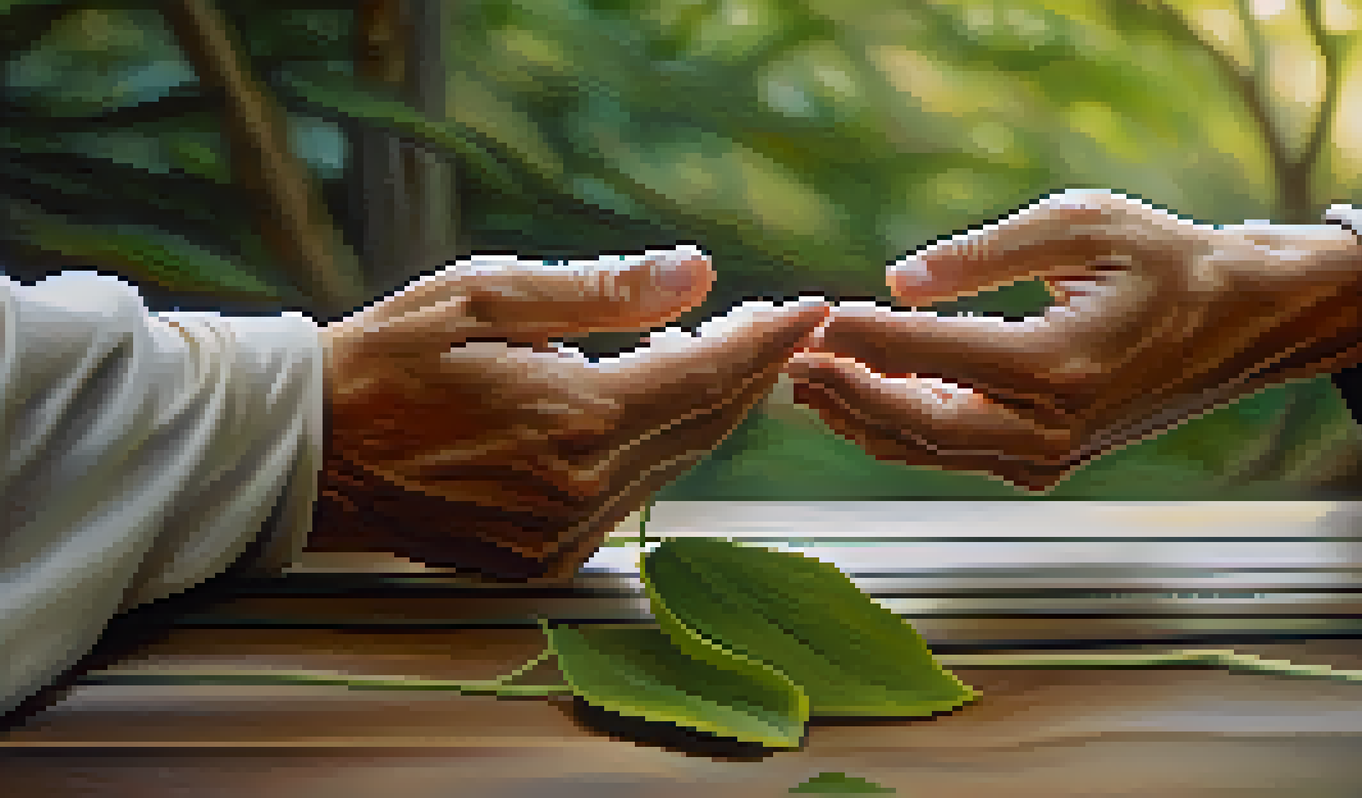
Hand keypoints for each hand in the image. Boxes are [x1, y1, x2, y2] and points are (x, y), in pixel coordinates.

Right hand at [311, 246, 828, 580]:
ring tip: (714, 356)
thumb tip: (699, 273)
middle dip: (747, 373)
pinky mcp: (543, 562)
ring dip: (704, 413)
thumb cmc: (390, 358)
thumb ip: (601, 291)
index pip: (705, 377)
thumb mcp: (488, 294)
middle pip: (704, 427)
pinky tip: (646, 411)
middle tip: (771, 326)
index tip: (807, 308)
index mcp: (572, 419)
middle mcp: (580, 491)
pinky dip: (654, 453)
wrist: (309, 453)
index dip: (765, 341)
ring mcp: (563, 537)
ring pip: (673, 466)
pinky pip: (630, 500)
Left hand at [787, 191, 1361, 491]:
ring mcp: (1048, 460)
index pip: (930, 357)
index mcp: (1058, 369)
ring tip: (805, 380)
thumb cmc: (1163, 261)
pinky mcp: (1045, 466)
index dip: (861, 337)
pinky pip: (955, 454)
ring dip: (862, 417)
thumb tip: (896, 282)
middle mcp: (1050, 430)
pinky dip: (902, 429)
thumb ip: (983, 254)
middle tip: (786, 361)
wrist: (1240, 323)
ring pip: (929, 450)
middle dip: (843, 393)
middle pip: (914, 426)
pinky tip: (862, 396)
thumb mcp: (1080, 224)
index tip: (809, 315)